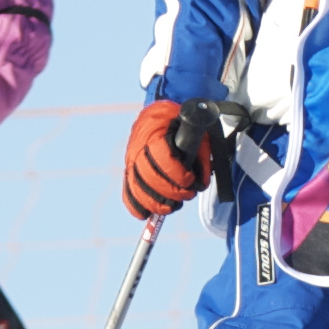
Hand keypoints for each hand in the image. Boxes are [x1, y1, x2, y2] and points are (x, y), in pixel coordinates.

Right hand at [123, 99, 227, 219]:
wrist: (160, 115)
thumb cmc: (183, 126)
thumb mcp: (196, 134)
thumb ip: (201, 157)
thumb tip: (200, 184)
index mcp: (156, 134)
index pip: (164, 159)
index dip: (178, 174)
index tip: (190, 180)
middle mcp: (138, 148)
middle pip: (150, 178)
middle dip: (171, 192)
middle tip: (187, 195)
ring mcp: (131, 161)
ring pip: (138, 187)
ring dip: (156, 202)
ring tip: (173, 206)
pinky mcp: (129, 170)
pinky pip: (127, 191)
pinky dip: (136, 206)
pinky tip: (146, 214)